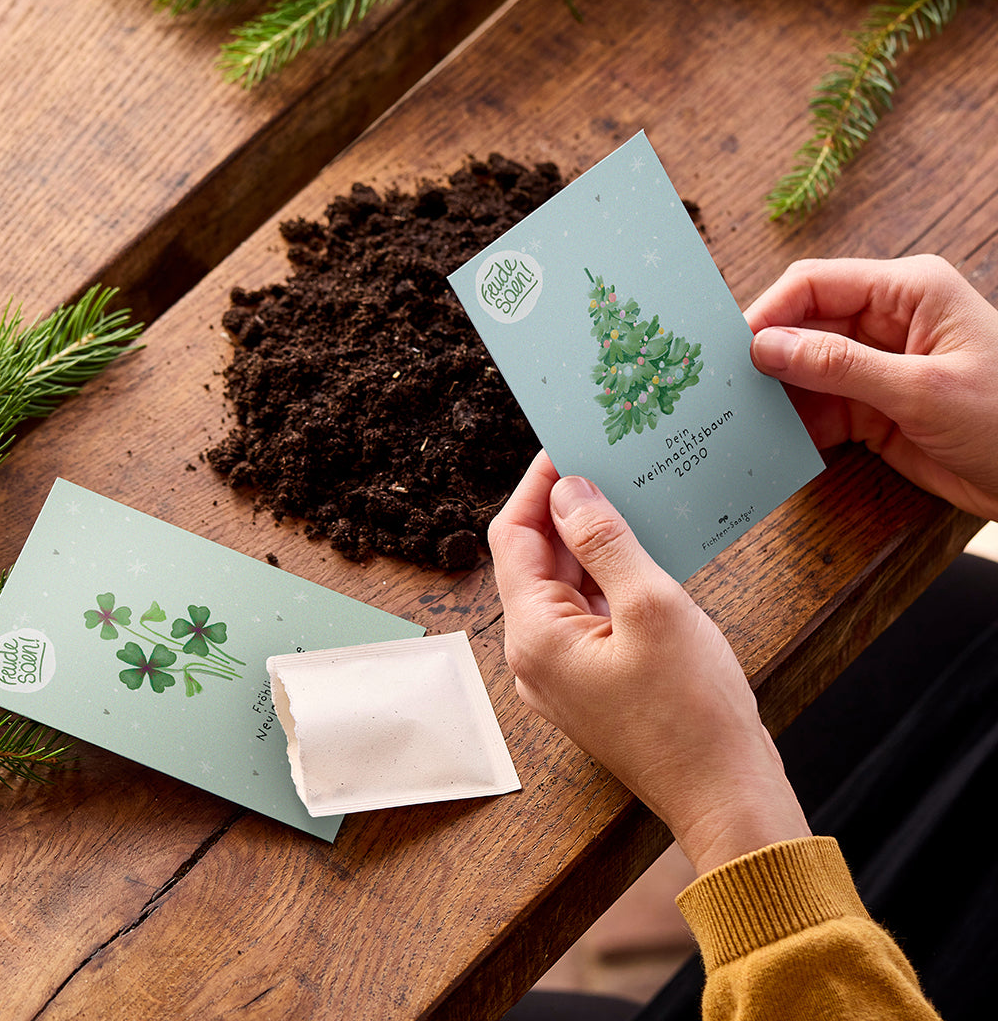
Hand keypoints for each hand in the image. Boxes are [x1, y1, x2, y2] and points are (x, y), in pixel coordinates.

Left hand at [489, 451, 809, 875]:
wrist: (725, 795)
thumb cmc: (694, 712)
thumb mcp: (653, 607)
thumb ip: (606, 542)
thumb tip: (569, 490)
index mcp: (535, 635)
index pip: (514, 537)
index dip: (537, 486)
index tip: (567, 445)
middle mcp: (535, 654)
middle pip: (535, 560)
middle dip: (566, 509)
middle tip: (605, 462)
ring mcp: (562, 671)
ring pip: (564, 586)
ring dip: (590, 543)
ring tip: (627, 496)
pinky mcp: (591, 681)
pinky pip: (588, 614)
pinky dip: (608, 578)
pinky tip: (641, 550)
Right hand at [748, 255, 997, 519]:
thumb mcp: (922, 390)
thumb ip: (839, 367)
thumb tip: (766, 347)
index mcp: (906, 292)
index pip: (815, 285)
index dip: (768, 311)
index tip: (729, 349)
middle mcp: (885, 322)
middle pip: (802, 326)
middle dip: (764, 356)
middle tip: (721, 387)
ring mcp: (876, 367)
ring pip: (803, 371)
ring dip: (774, 394)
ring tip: (736, 417)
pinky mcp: (872, 409)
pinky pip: (817, 409)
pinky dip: (793, 425)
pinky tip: (769, 440)